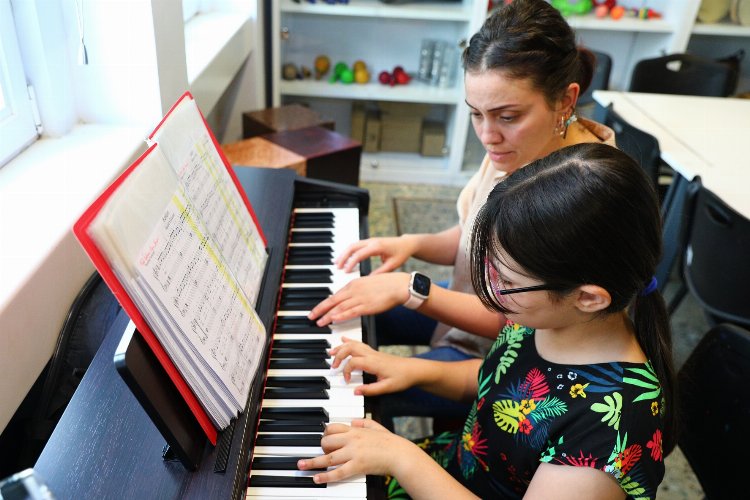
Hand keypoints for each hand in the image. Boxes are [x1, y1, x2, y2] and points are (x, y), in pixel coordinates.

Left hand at [297, 419, 414, 482]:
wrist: (400, 454)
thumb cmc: (390, 442)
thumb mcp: (376, 427)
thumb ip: (363, 422)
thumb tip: (353, 421)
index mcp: (355, 430)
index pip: (332, 428)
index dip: (324, 433)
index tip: (322, 438)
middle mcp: (351, 440)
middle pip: (327, 441)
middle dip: (320, 447)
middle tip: (317, 452)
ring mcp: (353, 453)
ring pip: (327, 457)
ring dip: (312, 462)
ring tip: (301, 465)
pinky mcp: (357, 466)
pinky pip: (337, 472)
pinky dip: (325, 476)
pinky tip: (316, 478)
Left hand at [308, 273, 409, 325]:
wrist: (398, 285)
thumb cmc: (386, 284)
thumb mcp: (367, 283)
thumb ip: (357, 289)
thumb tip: (349, 295)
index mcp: (353, 283)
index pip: (335, 295)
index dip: (324, 303)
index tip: (317, 309)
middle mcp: (354, 290)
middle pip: (332, 301)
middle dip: (320, 309)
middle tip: (311, 316)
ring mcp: (360, 298)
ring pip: (339, 308)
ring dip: (327, 316)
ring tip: (319, 322)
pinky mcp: (367, 306)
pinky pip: (351, 312)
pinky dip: (341, 316)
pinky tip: (333, 319)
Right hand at [329, 337, 417, 394]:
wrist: (414, 370)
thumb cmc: (403, 378)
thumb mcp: (387, 388)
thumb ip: (370, 390)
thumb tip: (355, 391)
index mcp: (373, 363)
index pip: (352, 362)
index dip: (346, 371)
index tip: (346, 381)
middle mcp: (371, 355)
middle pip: (350, 348)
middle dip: (338, 355)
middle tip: (333, 365)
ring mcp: (372, 352)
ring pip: (353, 344)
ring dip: (341, 347)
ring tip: (331, 352)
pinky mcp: (374, 352)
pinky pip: (359, 343)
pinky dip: (349, 341)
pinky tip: (343, 339)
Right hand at [336, 236, 416, 273]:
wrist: (406, 244)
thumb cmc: (401, 254)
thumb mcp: (392, 265)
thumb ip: (380, 272)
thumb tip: (368, 280)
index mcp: (377, 247)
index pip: (360, 254)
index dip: (351, 262)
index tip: (346, 271)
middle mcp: (372, 241)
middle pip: (352, 247)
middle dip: (343, 257)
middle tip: (337, 267)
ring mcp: (370, 240)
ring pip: (352, 245)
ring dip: (344, 254)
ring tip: (337, 264)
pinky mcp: (369, 242)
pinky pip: (356, 246)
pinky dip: (349, 252)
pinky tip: (345, 259)